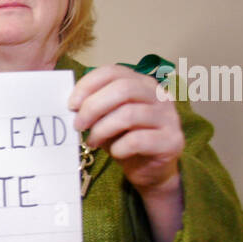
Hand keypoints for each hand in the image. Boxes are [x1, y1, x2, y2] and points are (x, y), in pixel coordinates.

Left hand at [67, 64, 182, 194]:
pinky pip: (138, 140)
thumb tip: (72, 104)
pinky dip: (119, 147)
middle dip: (93, 107)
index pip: (113, 72)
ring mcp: (169, 117)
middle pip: (123, 89)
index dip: (88, 85)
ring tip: (92, 141)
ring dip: (102, 129)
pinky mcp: (171, 141)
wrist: (150, 170)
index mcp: (142, 83)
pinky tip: (115, 152)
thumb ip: (94, 107)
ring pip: (129, 114)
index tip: (71, 105)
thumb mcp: (106, 119)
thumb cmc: (126, 139)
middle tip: (78, 125)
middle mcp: (159, 95)